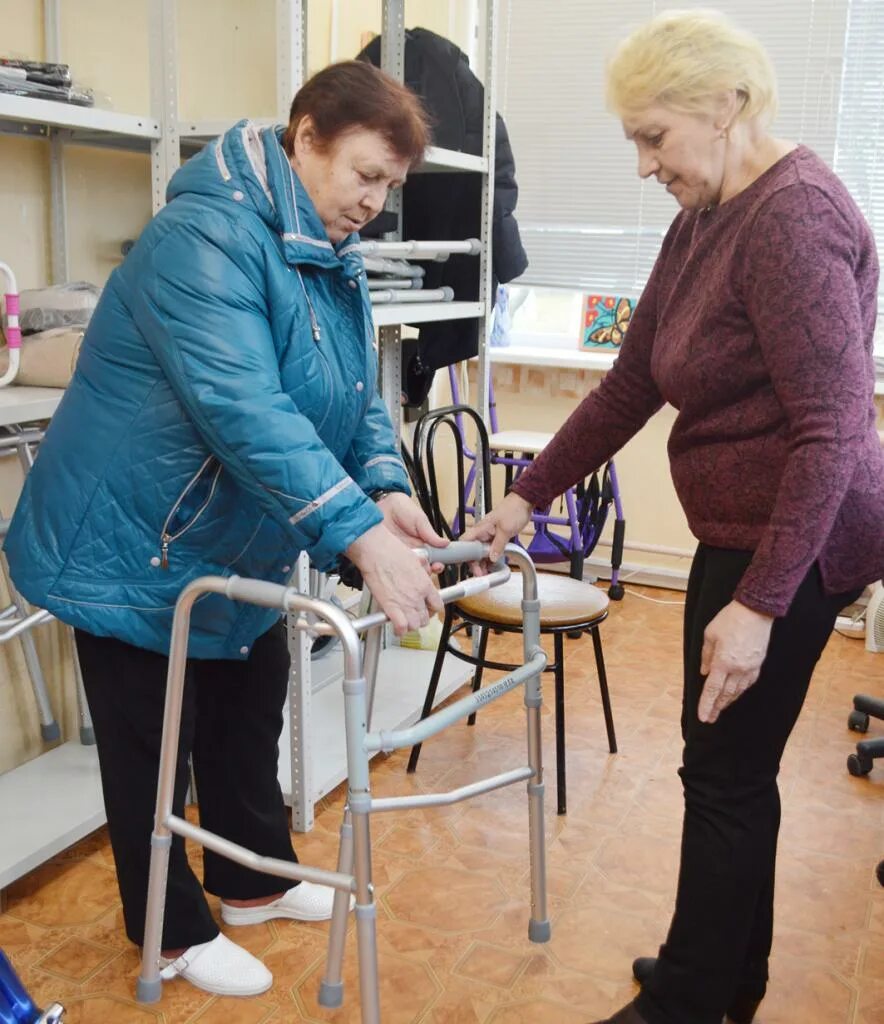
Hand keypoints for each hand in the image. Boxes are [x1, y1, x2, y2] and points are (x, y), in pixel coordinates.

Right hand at [345, 523, 442, 635]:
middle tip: (413, 615)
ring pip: (415, 626)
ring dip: (410, 625)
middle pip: (426, 618)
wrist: (376, 551)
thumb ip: (421, 569)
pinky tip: (396, 627)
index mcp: (425, 584)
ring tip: (404, 621)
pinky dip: (399, 630)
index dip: (432, 609)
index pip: (438, 605)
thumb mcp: (415, 558)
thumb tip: (423, 569)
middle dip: (420, 619)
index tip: (426, 608)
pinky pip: (401, 627)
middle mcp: (418, 596)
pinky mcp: (390, 607)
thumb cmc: (392, 551)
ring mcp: (405, 603)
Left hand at [376, 492, 447, 570]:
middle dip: (426, 571)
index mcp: (423, 544)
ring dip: (412, 570)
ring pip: (408, 569)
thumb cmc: (400, 509)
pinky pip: (393, 566)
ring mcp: (399, 555)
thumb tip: (445, 543)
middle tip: (426, 566)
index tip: (438, 566)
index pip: (433, 559)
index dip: (436, 565)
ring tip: (414, 563)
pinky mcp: (387, 556)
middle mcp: (412, 552)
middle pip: (422, 568)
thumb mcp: (419, 519)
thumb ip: (430, 533)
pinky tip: (399, 563)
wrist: (379, 505)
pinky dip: (396, 568)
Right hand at [459, 491, 533, 573]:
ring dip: (483, 563)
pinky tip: (494, 566)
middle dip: (475, 564)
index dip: (463, 555)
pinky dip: (491, 559)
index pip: (464, 543)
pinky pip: (490, 551)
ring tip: (487, 573)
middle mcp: (482, 533)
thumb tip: (492, 558)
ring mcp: (488, 536)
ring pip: (481, 553)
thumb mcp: (506, 529)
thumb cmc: (513, 509)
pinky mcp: (495, 538)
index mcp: (480, 528)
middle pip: (472, 551)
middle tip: (480, 574)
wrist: (524, 502)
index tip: (468, 566)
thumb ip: (498, 545)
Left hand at [697, 600, 773, 723]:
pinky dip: (740, 691)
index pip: (712, 689)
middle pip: (725, 694)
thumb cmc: (729, 620)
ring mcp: (749, 668)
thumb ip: (706, 655)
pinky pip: (748, 683)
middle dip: (716, 708)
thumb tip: (704, 672)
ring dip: (728, 701)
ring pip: (737, 691)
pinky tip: (736, 694)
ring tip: (720, 708)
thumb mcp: (710, 634)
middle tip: (710, 718)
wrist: (756, 612)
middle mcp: (737, 669)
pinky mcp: (758, 664)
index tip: (703, 717)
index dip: (706, 704)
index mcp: (722, 662)